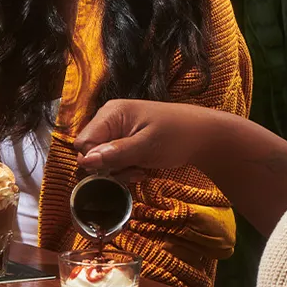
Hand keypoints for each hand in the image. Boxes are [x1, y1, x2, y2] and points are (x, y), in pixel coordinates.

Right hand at [74, 100, 205, 174]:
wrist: (203, 136)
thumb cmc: (177, 135)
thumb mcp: (147, 146)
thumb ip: (116, 153)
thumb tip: (86, 160)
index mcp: (111, 114)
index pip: (83, 142)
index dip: (94, 161)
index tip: (115, 171)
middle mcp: (109, 120)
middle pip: (90, 151)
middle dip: (108, 167)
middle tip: (132, 171)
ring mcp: (117, 130)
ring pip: (101, 159)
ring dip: (118, 170)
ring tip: (139, 171)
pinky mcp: (124, 141)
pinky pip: (113, 159)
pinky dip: (124, 168)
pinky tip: (141, 170)